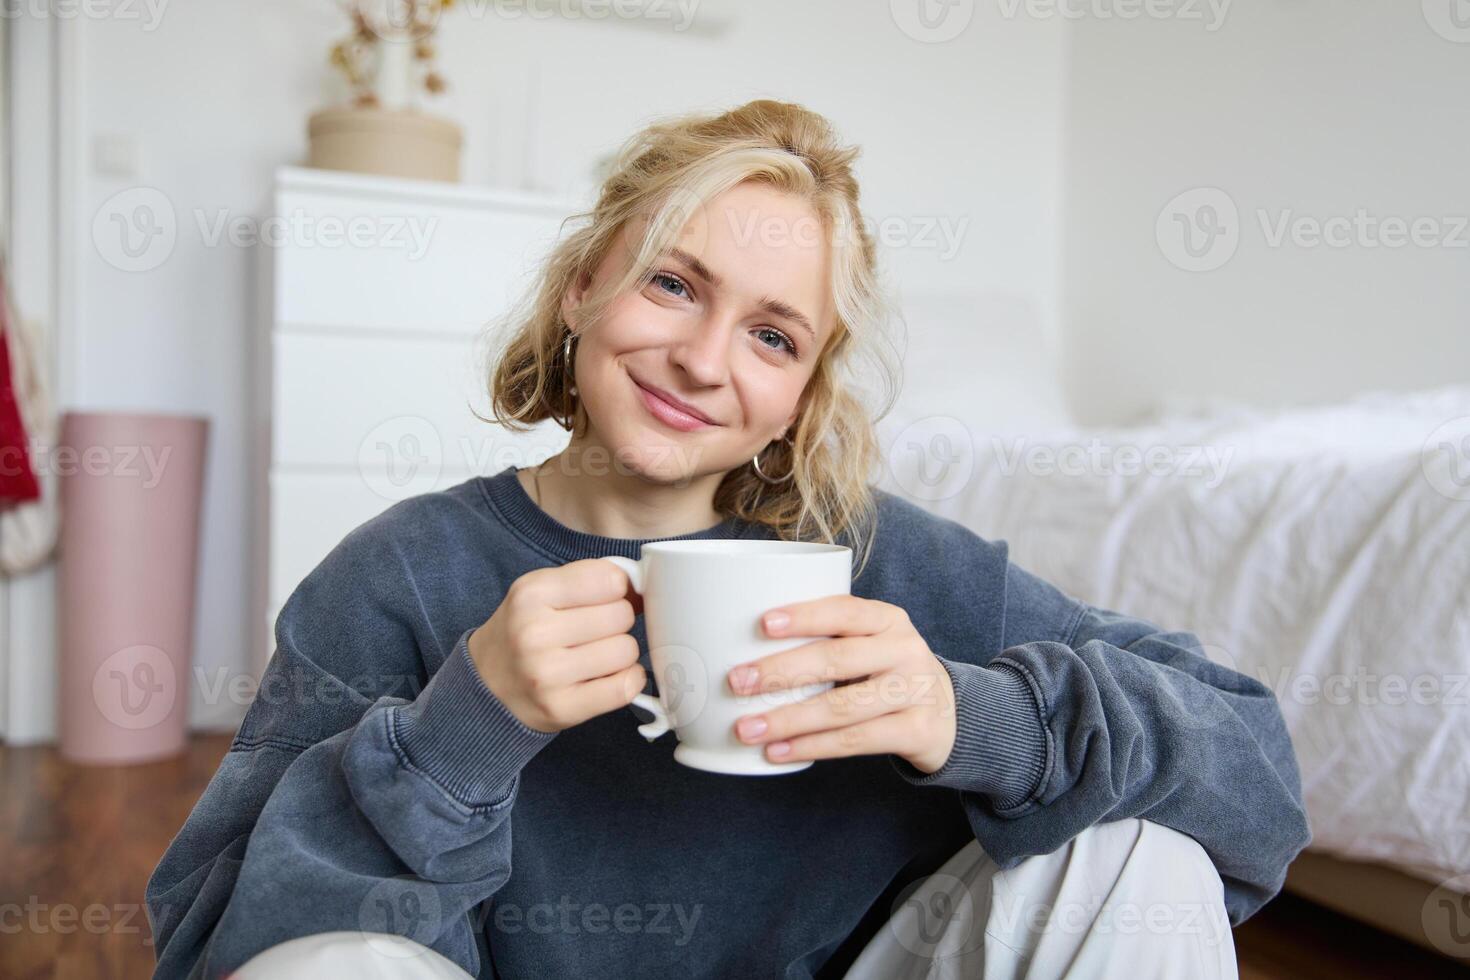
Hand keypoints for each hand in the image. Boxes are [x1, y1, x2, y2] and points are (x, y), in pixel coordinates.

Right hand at [468, 559, 644, 733]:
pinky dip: (627, 680)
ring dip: (621, 653)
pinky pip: (625, 687)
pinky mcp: (561, 707)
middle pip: (622, 615)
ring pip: (627, 651)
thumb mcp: (543, 591)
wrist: (486, 685)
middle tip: (594, 632)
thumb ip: (590, 579)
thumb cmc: (525, 632)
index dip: (617, 588)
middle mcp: (535, 632)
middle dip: (617, 622)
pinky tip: (609, 677)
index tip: (605, 598)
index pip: (611, 579)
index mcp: (531, 593)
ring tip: (596, 655)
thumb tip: (643, 586)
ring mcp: (546, 673)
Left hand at [725, 595, 956, 772]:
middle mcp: (905, 650)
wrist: (950, 715)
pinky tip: (778, 752)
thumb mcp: (872, 644)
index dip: (804, 616)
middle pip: (836, 659)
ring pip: (841, 707)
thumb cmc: (888, 673)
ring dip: (787, 719)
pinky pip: (855, 740)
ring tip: (746, 729)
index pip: (844, 610)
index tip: (762, 624)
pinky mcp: (916, 731)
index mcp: (888, 619)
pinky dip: (811, 747)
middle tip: (737, 682)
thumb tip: (744, 650)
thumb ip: (828, 639)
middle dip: (780, 671)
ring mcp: (914, 691)